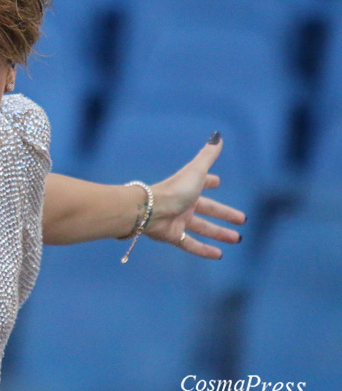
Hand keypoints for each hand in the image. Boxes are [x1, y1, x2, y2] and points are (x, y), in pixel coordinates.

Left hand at [144, 134, 246, 259]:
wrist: (150, 210)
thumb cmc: (174, 189)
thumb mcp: (195, 171)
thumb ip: (207, 155)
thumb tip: (218, 135)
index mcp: (188, 187)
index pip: (201, 183)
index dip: (209, 182)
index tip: (217, 183)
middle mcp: (183, 203)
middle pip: (207, 209)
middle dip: (224, 214)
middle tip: (241, 220)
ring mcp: (178, 220)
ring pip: (201, 228)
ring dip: (218, 233)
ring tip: (236, 238)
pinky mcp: (173, 236)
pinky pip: (190, 244)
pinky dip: (204, 250)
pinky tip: (218, 255)